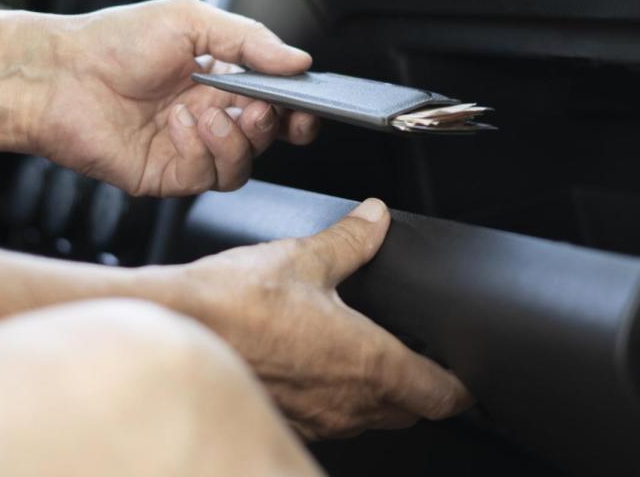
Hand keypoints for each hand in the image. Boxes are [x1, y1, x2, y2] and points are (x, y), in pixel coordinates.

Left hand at [0, 0, 318, 196]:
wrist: (57, 75)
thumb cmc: (112, 42)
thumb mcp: (190, 20)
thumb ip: (250, 39)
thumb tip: (298, 60)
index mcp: (220, 82)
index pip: (275, 106)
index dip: (296, 111)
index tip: (305, 106)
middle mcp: (209, 120)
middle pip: (266, 141)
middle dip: (273, 127)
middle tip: (262, 108)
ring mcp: (189, 151)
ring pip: (242, 167)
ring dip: (235, 141)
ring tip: (208, 114)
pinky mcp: (167, 176)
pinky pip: (206, 177)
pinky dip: (199, 151)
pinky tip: (178, 125)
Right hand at [140, 198, 474, 439]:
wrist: (172, 332)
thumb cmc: (234, 303)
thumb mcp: (304, 259)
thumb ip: (350, 239)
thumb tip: (375, 218)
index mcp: (369, 362)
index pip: (443, 395)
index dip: (463, 384)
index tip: (467, 372)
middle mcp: (349, 403)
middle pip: (412, 413)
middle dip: (424, 389)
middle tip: (423, 357)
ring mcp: (319, 419)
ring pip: (372, 420)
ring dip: (383, 397)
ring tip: (374, 360)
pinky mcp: (289, 419)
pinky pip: (334, 420)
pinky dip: (342, 400)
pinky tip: (322, 367)